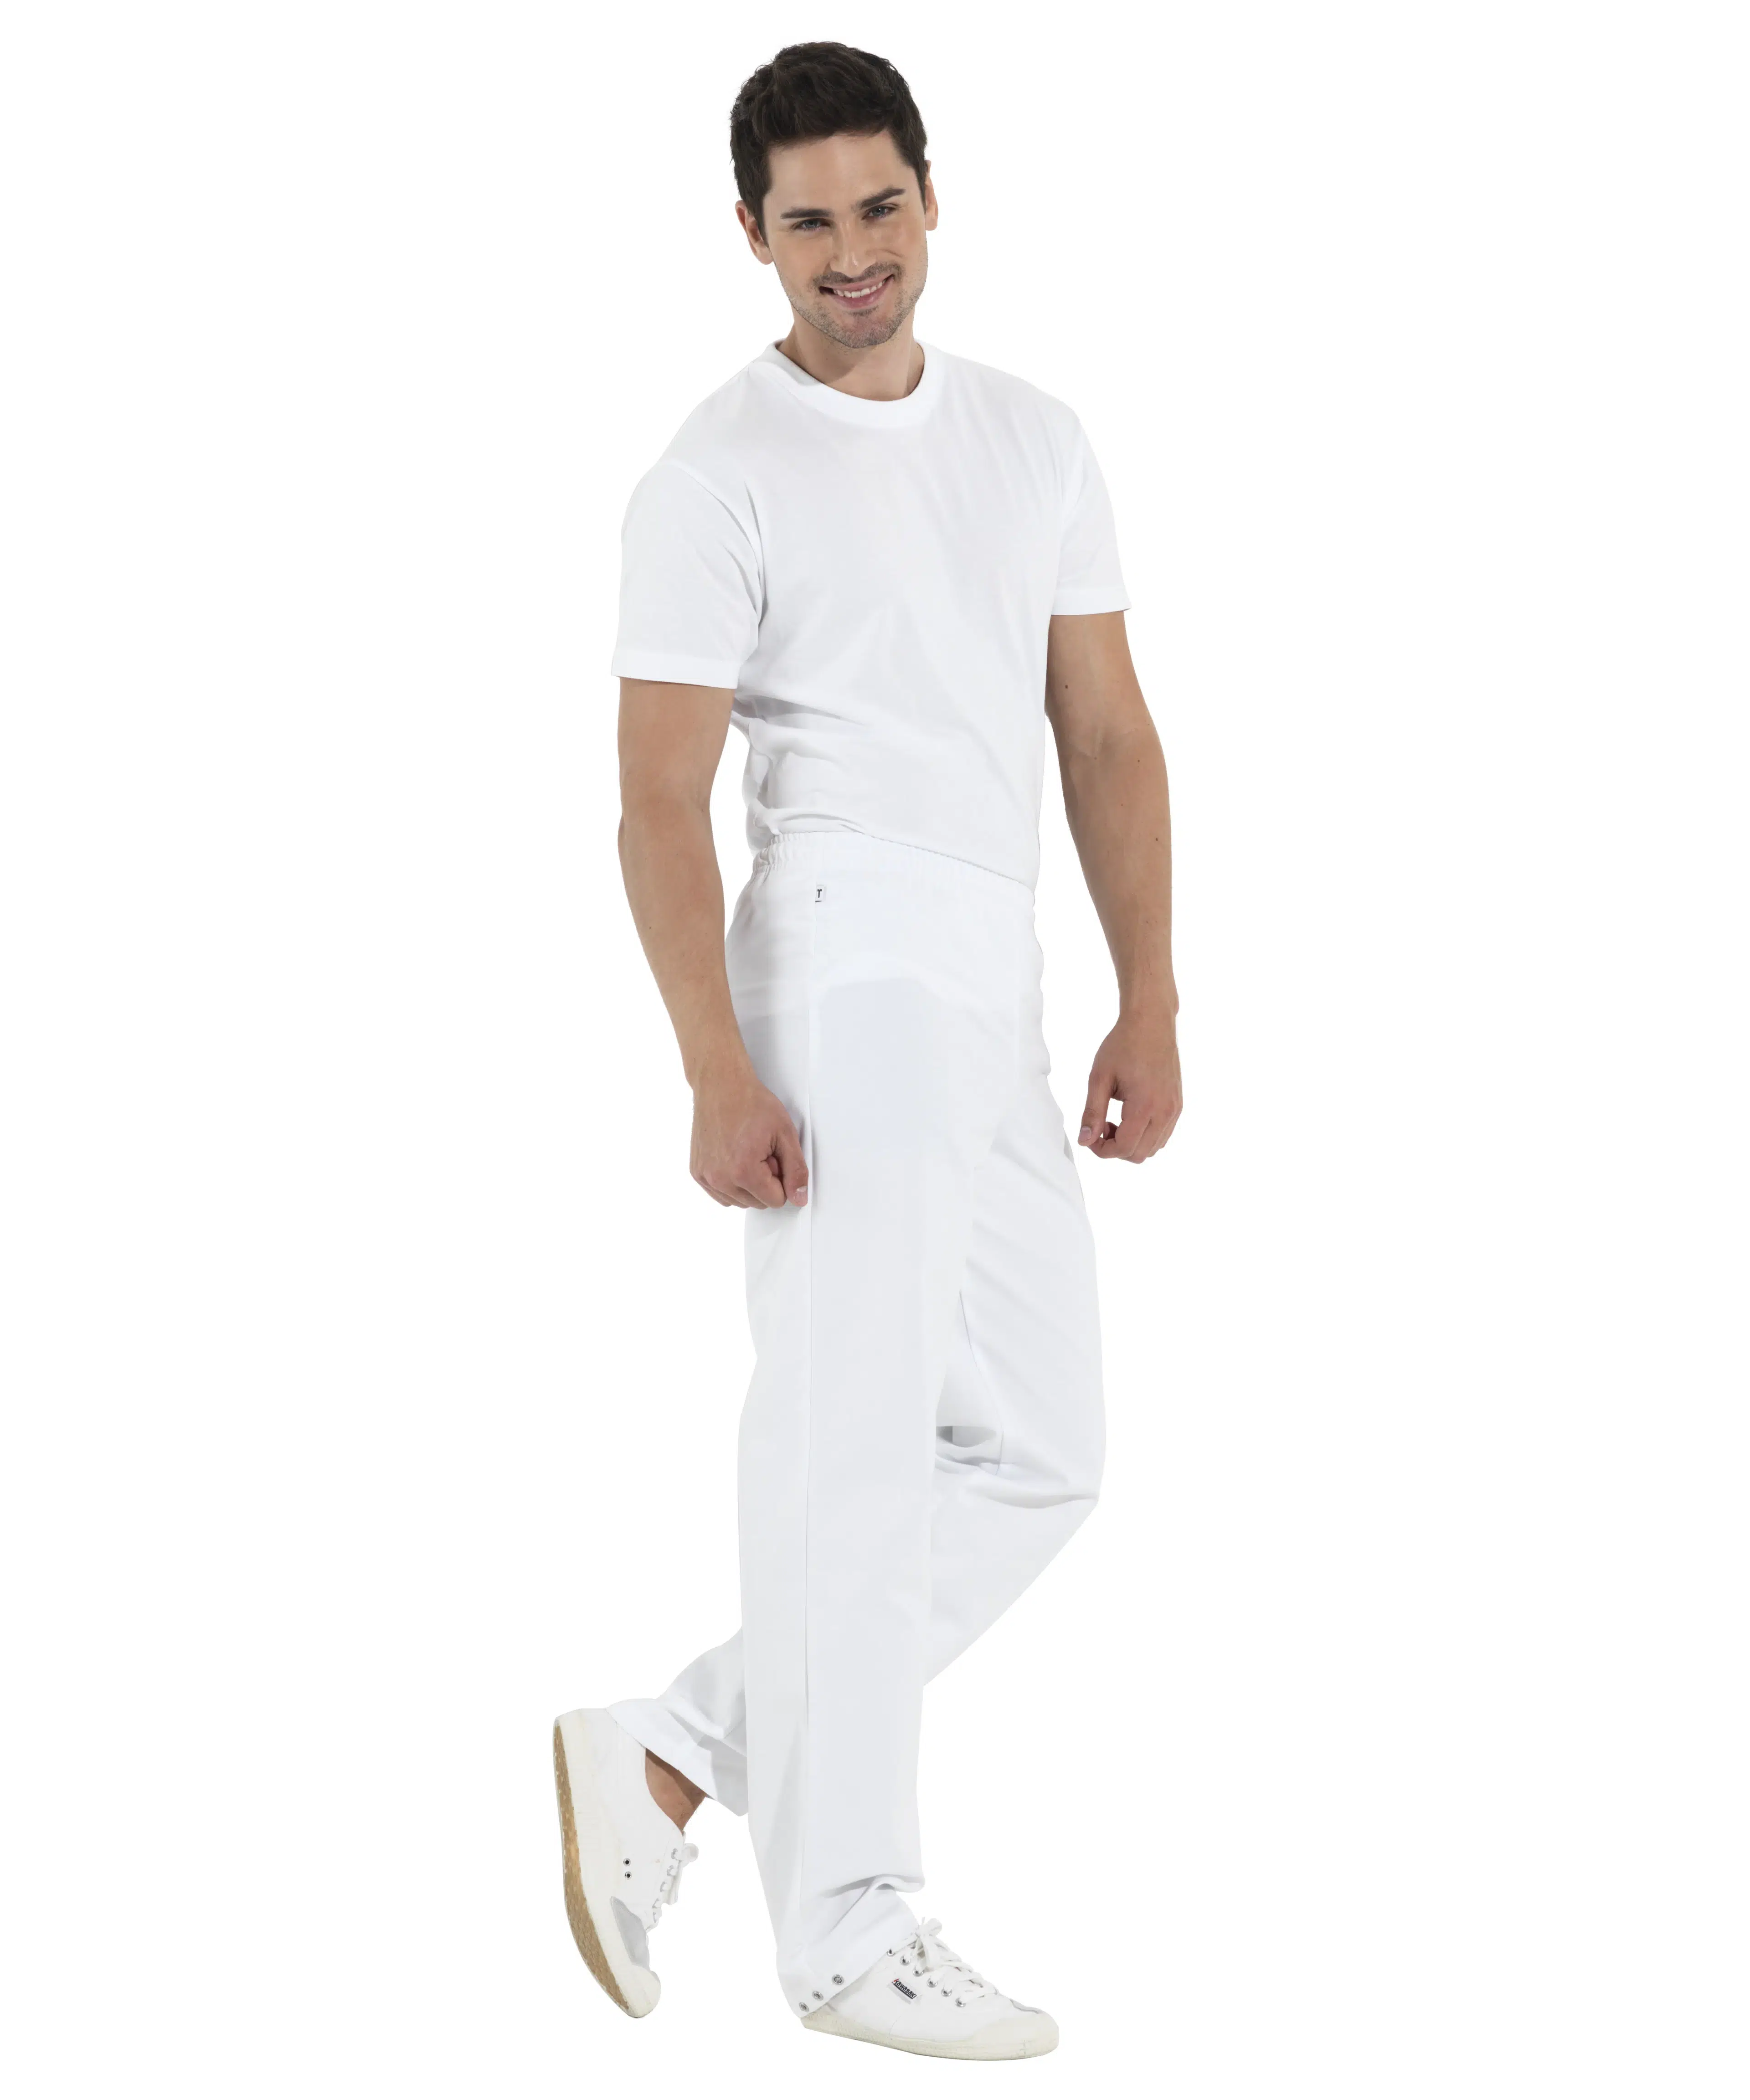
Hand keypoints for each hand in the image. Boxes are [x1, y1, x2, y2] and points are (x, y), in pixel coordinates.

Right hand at [690, 1064, 808, 1208]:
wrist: (721, 1085)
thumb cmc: (751, 1103)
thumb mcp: (785, 1134)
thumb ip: (796, 1170)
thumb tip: (798, 1199)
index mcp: (744, 1171)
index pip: (776, 1200)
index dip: (782, 1179)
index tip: (774, 1156)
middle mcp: (720, 1178)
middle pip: (757, 1203)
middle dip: (765, 1182)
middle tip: (760, 1151)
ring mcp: (706, 1176)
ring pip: (739, 1201)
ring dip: (748, 1184)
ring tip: (746, 1153)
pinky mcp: (697, 1172)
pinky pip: (721, 1195)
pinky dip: (731, 1183)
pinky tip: (733, 1158)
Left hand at [1078, 1015, 1181, 1163]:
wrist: (1151, 1022)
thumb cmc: (1123, 1045)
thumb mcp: (1099, 1077)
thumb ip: (1092, 1112)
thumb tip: (1084, 1141)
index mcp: (1144, 1106)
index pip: (1124, 1148)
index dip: (1101, 1150)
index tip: (1089, 1135)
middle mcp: (1165, 1112)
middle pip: (1139, 1154)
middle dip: (1115, 1148)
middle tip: (1101, 1125)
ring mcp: (1174, 1109)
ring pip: (1153, 1148)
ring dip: (1131, 1143)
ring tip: (1115, 1120)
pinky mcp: (1177, 1105)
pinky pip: (1162, 1135)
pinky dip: (1145, 1135)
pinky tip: (1130, 1116)